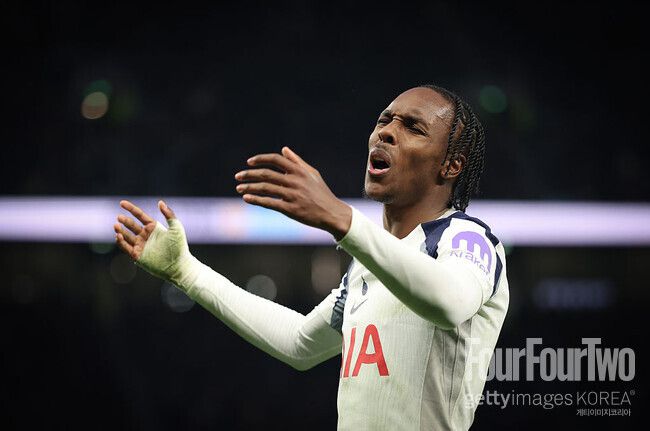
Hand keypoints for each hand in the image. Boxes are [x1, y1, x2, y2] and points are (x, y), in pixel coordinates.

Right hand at [114, 200, 192, 283]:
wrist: (178, 265)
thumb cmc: (179, 247)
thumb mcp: (176, 228)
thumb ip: (169, 214)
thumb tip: (160, 202)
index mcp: (153, 227)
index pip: (139, 215)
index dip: (130, 208)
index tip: (122, 203)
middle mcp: (146, 235)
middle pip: (131, 225)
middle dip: (124, 221)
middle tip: (119, 218)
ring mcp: (141, 245)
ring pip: (126, 236)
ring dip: (120, 231)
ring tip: (116, 226)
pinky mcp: (137, 255)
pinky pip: (126, 247)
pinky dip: (121, 242)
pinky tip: (118, 236)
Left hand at [235, 147, 351, 239]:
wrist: (331, 213)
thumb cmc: (321, 193)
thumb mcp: (312, 174)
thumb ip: (297, 161)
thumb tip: (284, 149)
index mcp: (299, 170)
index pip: (275, 160)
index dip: (260, 159)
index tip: (249, 162)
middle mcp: (295, 181)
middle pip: (266, 174)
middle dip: (249, 174)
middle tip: (237, 176)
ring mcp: (292, 195)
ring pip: (265, 188)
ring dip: (249, 187)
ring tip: (238, 188)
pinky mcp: (290, 209)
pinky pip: (269, 203)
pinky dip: (256, 200)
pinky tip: (246, 198)